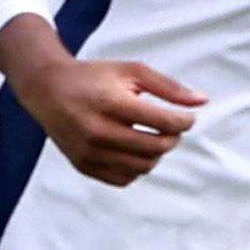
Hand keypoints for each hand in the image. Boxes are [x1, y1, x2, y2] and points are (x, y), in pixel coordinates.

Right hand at [14, 56, 205, 188]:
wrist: (48, 90)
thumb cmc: (93, 77)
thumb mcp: (131, 71)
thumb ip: (168, 87)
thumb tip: (202, 101)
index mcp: (110, 103)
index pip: (163, 123)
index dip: (184, 121)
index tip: (187, 118)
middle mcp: (97, 131)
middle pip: (156, 148)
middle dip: (172, 138)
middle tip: (171, 127)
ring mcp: (89, 152)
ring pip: (143, 167)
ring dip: (156, 154)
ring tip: (152, 136)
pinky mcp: (84, 166)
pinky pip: (125, 178)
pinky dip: (137, 166)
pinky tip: (133, 148)